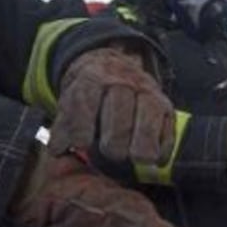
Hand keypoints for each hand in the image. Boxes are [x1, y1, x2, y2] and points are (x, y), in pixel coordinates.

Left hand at [50, 47, 175, 164]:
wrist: (113, 67)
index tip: (81, 146)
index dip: (82, 132)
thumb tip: (58, 151)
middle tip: (109, 153)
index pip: (88, 106)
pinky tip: (151, 158)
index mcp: (94, 78)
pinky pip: (167, 134)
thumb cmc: (88, 95)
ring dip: (138, 151)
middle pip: (120, 123)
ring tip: (131, 158)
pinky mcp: (166, 106)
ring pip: (146, 128)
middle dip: (112, 146)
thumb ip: (62, 128)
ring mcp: (147, 93)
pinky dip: (160, 151)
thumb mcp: (70, 104)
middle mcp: (123, 82)